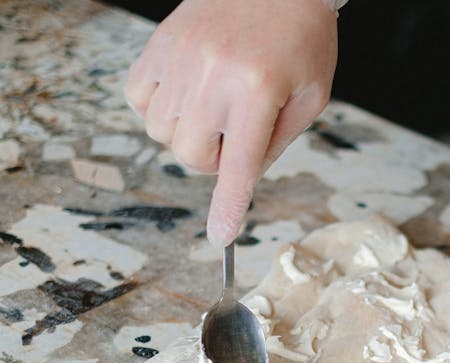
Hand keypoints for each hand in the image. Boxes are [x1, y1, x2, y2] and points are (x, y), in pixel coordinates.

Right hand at [125, 0, 338, 245]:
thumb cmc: (302, 37)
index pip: (239, 165)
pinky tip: (186, 90)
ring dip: (187, 131)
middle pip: (192, 156)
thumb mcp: (311, 95)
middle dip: (213, 158)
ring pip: (162, 132)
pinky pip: (138, 100)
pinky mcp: (158, 44)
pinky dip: (157, 107)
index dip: (228, 207)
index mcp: (259, 91)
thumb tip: (241, 180)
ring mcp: (180, 58)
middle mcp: (215, 76)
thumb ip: (276, 141)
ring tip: (214, 103)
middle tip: (235, 131)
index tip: (220, 237)